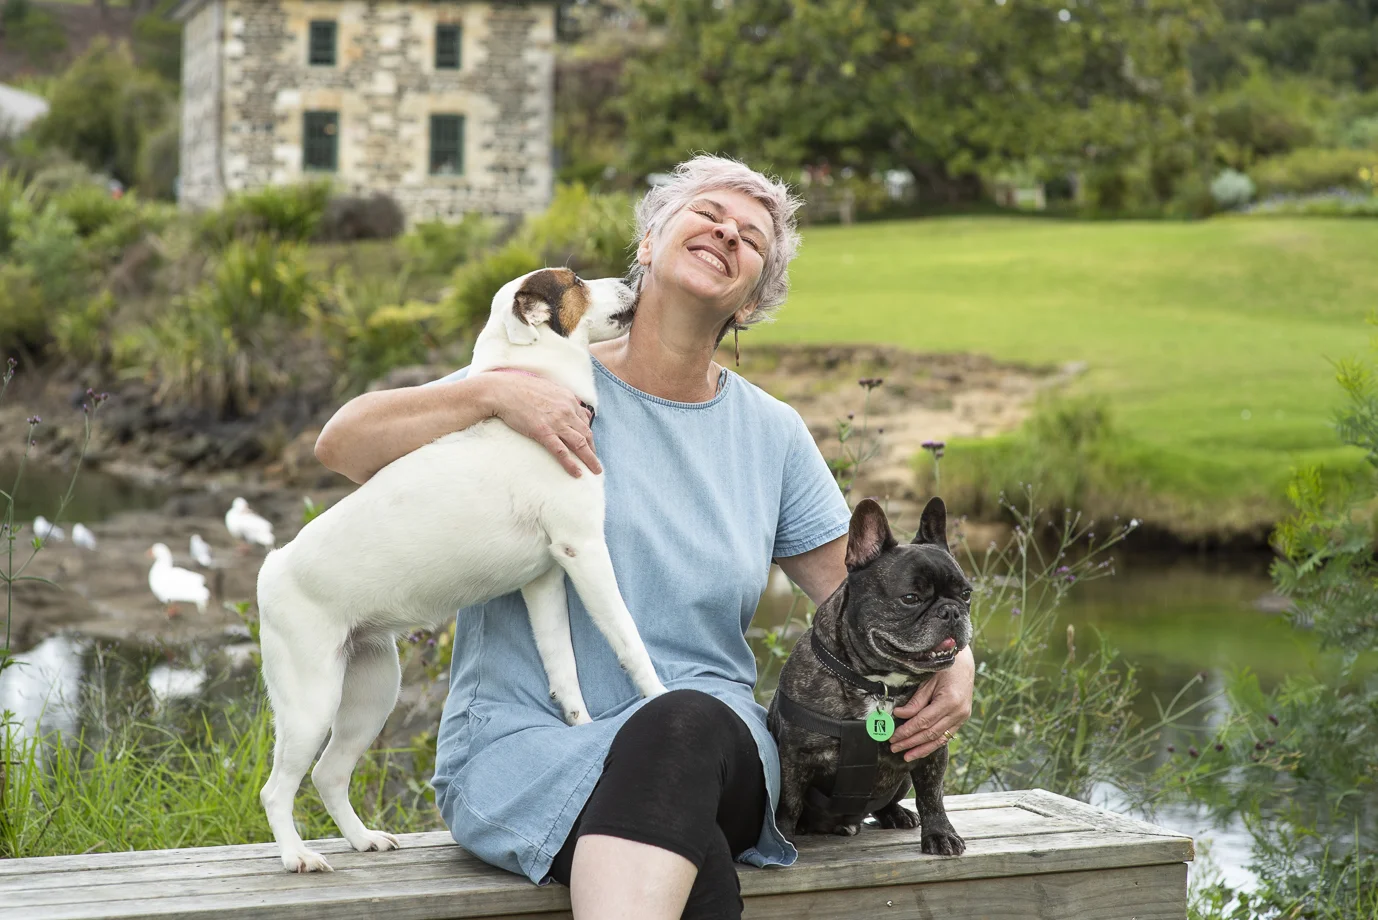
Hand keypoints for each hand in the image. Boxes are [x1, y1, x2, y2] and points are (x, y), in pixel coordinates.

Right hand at [479, 371, 600, 476]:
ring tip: (595, 471)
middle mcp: (567, 410)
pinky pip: (562, 451)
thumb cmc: (521, 388)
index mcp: (568, 399)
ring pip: (580, 444)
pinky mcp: (544, 432)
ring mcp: (556, 422)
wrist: (504, 390)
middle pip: (586, 433)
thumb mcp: (547, 388)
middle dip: (593, 449)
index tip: (590, 444)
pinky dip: (571, 464)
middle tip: (595, 462)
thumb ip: (559, 398)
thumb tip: (566, 404)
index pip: (585, 420)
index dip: (589, 434)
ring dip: (590, 459)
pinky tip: (577, 473)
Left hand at [888, 647, 974, 761]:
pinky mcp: (962, 720)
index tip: (893, 736)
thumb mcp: (928, 681)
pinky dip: (933, 744)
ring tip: (907, 756)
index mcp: (949, 701)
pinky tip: (921, 750)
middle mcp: (958, 712)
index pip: (923, 721)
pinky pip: (946, 736)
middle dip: (911, 742)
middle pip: (930, 733)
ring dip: (921, 749)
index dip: (907, 730)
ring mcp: (962, 717)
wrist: (965, 664)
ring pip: (939, 738)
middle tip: (894, 747)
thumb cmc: (944, 669)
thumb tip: (900, 715)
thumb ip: (916, 701)